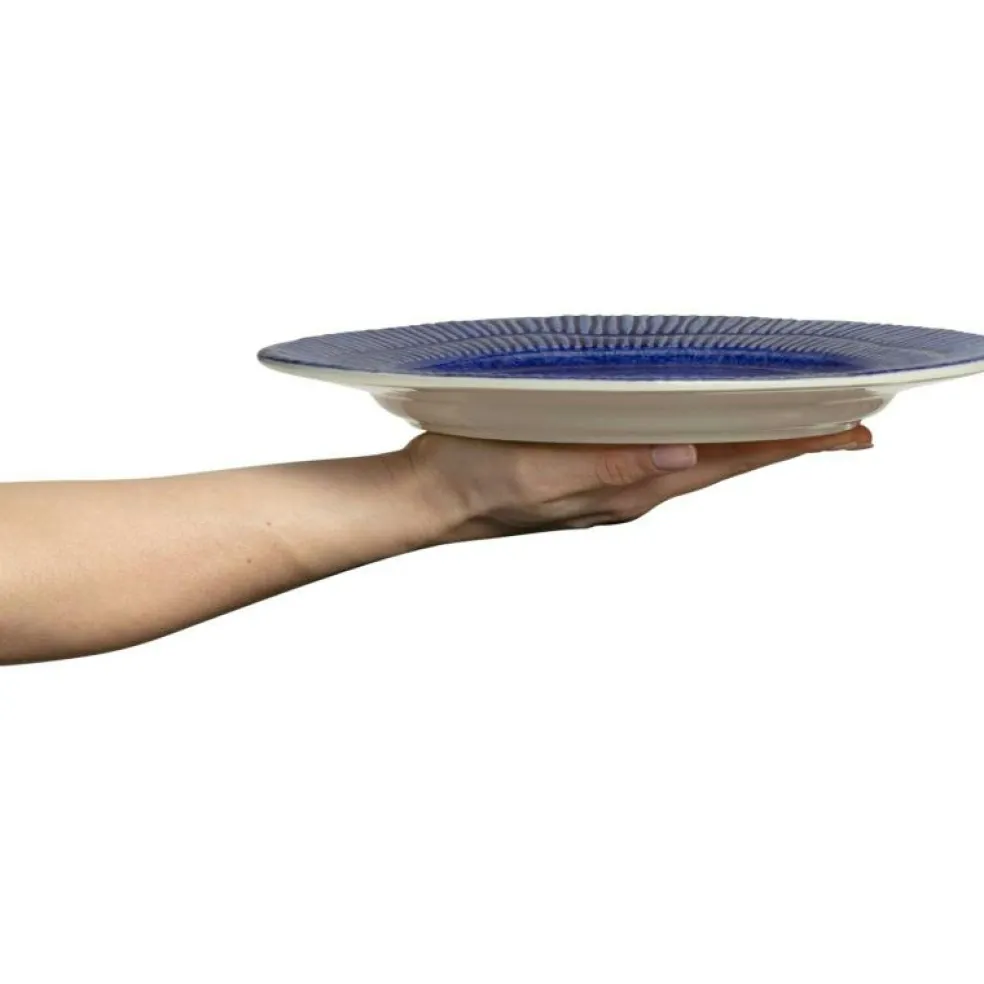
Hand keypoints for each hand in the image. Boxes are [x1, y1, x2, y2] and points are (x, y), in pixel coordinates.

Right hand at [406, 425, 872, 541]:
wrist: (428, 499)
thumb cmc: (469, 483)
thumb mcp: (533, 472)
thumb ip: (606, 467)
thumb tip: (685, 455)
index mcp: (627, 490)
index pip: (727, 463)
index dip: (790, 446)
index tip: (850, 433)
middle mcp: (631, 489)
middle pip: (726, 462)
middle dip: (786, 443)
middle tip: (842, 425)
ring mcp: (612, 482)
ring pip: (699, 458)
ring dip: (747, 439)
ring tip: (788, 422)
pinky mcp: (589, 468)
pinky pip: (662, 452)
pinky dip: (699, 435)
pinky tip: (700, 424)